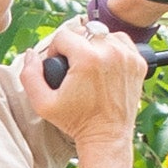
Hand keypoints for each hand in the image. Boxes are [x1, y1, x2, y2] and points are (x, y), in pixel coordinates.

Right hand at [34, 12, 144, 167]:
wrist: (107, 136)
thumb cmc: (76, 121)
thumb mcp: (43, 103)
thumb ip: (29, 75)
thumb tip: (31, 54)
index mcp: (87, 59)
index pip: (63, 35)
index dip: (55, 50)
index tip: (58, 66)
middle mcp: (110, 53)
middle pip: (83, 31)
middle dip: (73, 46)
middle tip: (73, 68)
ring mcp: (127, 57)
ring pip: (103, 34)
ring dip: (93, 44)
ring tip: (89, 64)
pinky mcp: (138, 63)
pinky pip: (122, 42)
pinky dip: (113, 47)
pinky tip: (105, 63)